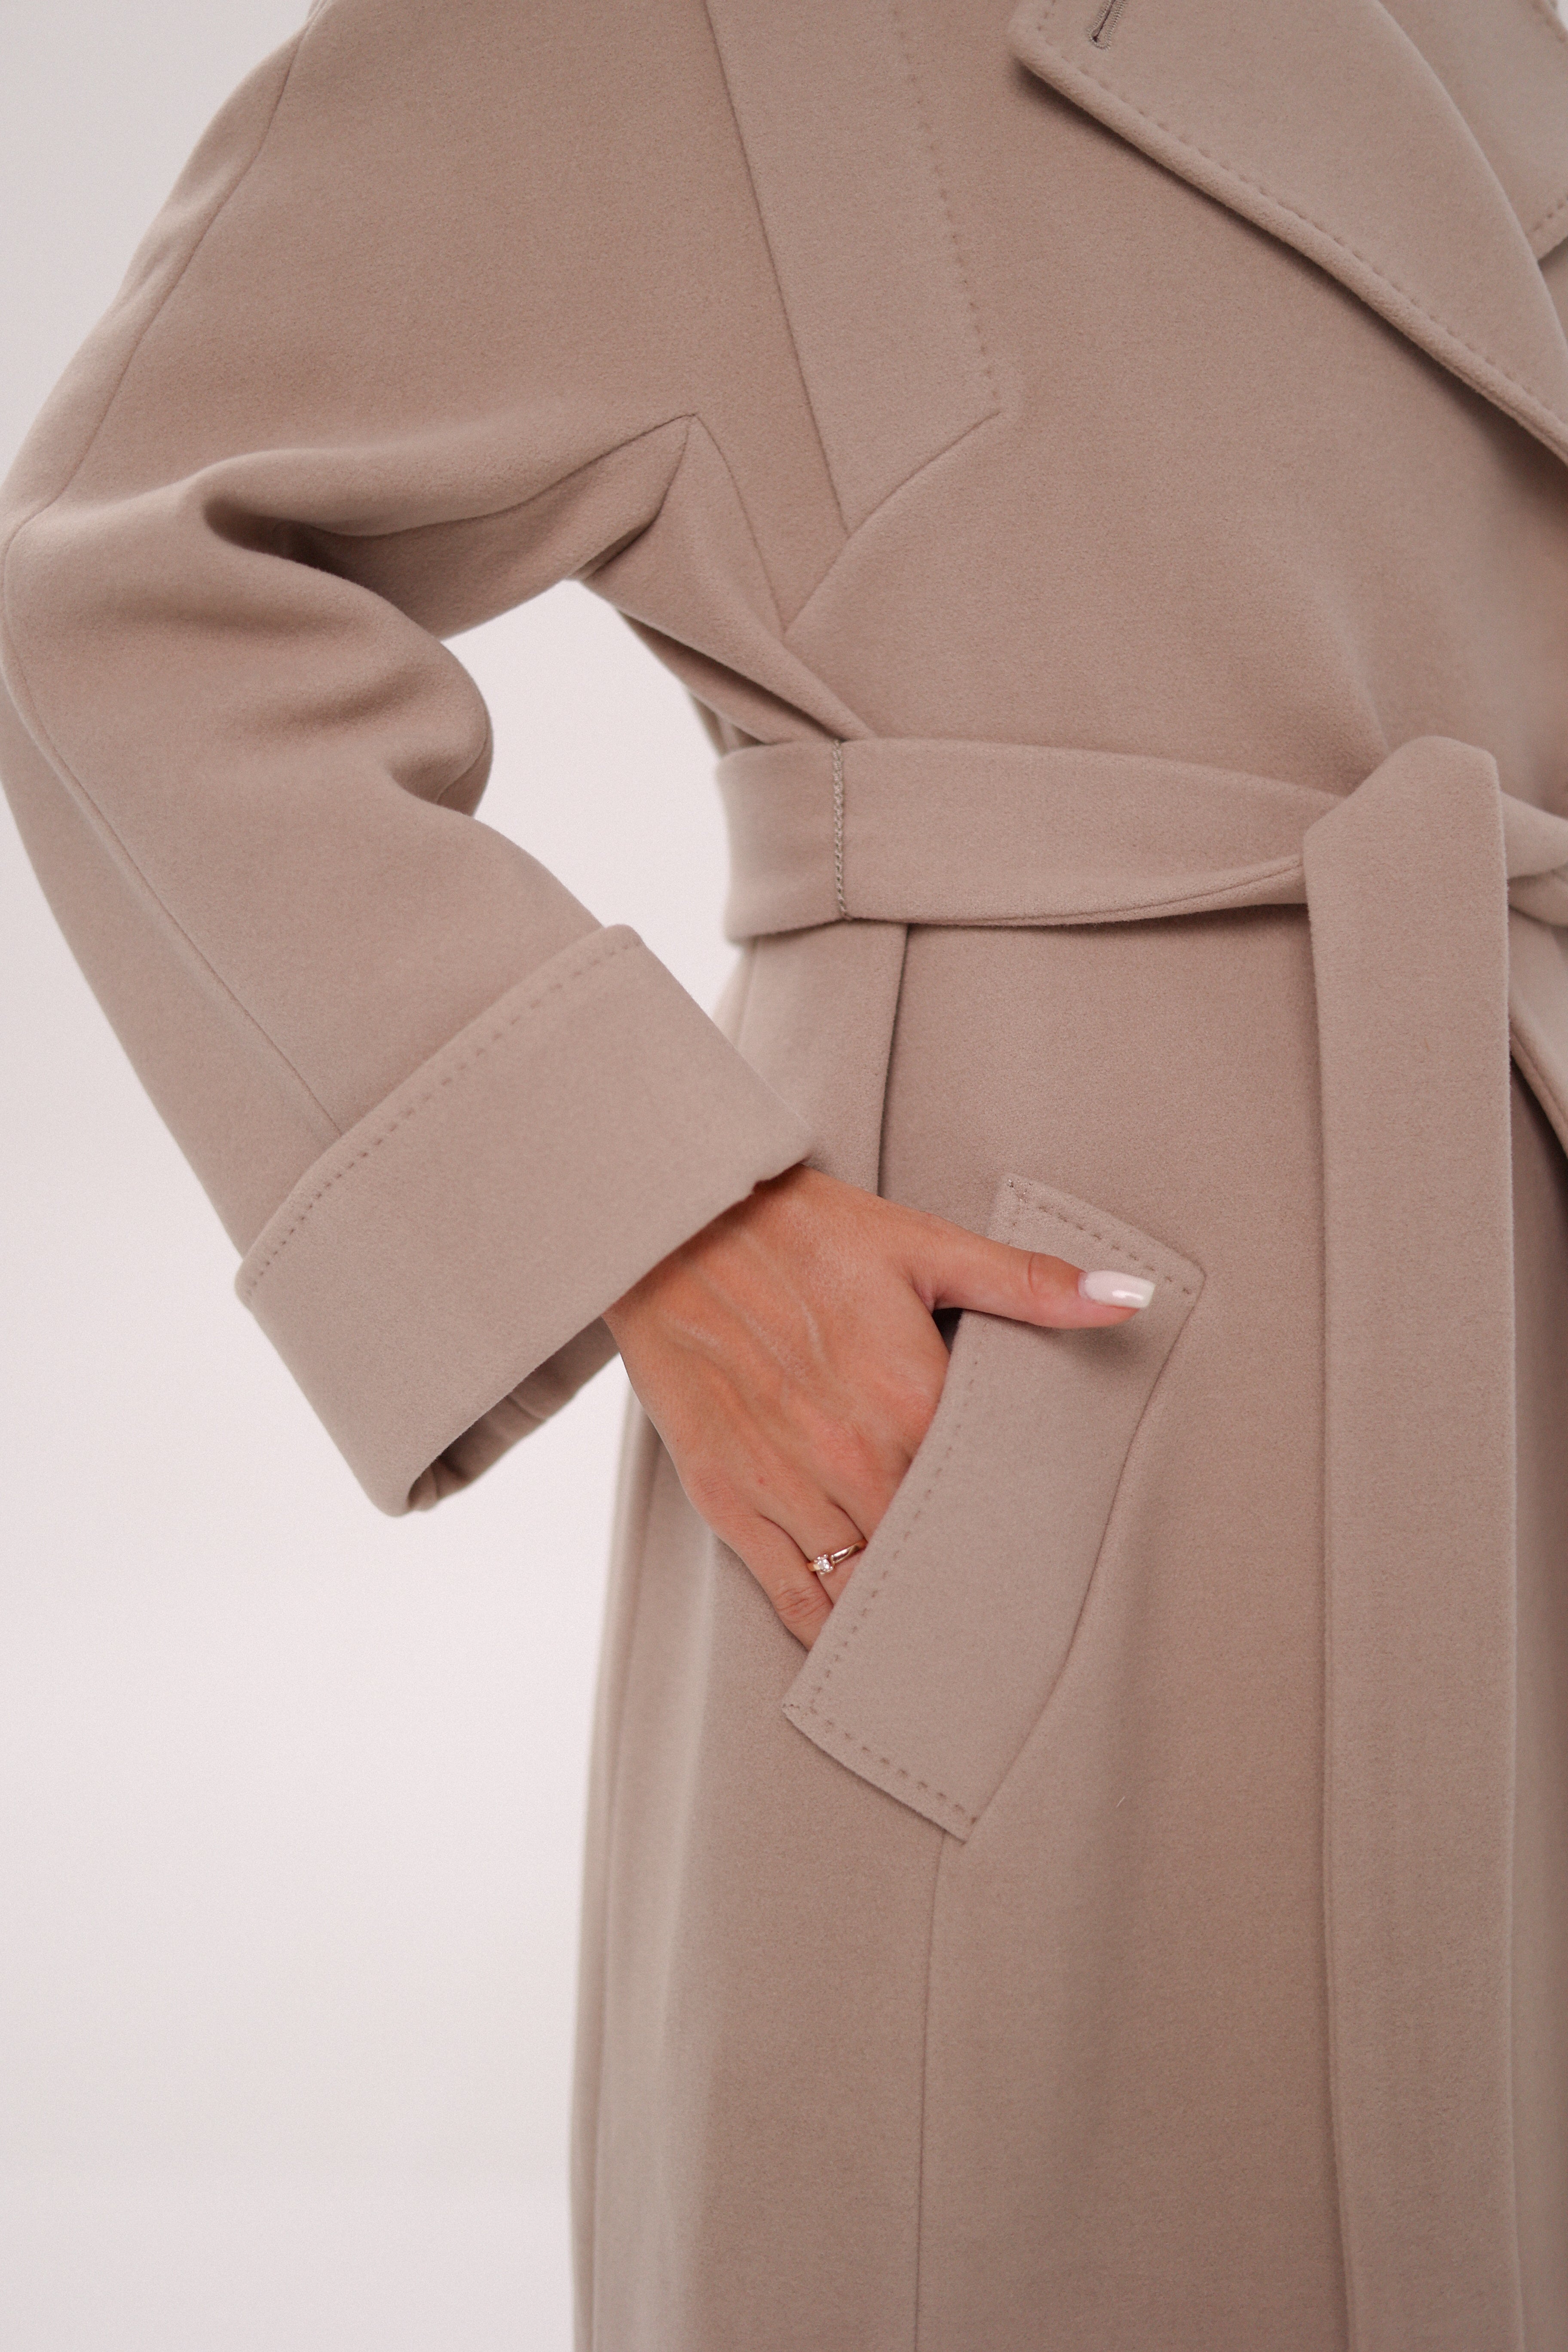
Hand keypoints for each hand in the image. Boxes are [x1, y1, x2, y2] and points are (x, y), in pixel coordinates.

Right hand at [603, 1164, 1151, 1647]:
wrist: (676, 1226)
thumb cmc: (801, 1231)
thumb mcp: (923, 1245)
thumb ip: (1029, 1284)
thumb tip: (1131, 1299)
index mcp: (913, 1398)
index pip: (988, 1497)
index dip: (1018, 1528)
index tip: (1048, 1557)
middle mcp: (854, 1457)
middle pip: (932, 1554)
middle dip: (967, 1581)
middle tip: (1008, 1616)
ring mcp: (787, 1485)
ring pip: (866, 1589)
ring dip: (906, 1613)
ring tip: (947, 1643)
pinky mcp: (728, 1499)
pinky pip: (792, 1597)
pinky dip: (828, 1631)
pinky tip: (860, 1646)